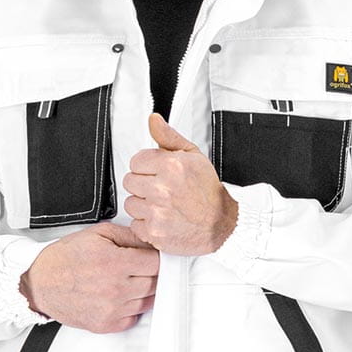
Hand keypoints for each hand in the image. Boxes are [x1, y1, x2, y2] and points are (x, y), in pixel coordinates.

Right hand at [20, 221, 158, 331]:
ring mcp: (112, 309)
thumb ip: (129, 235)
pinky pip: (134, 318)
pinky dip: (132, 307)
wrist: (40, 283)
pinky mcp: (106, 324)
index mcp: (115, 262)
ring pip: (148, 301)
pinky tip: (120, 296)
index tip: (151, 256)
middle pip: (155, 283)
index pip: (157, 263)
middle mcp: (116, 288)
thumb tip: (150, 242)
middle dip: (151, 273)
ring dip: (144, 290)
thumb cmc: (65, 258)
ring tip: (127, 280)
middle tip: (139, 267)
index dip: (156, 257)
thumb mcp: (98, 233)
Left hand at [123, 112, 238, 255]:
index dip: (147, 167)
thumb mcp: (193, 156)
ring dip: (143, 205)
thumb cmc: (208, 191)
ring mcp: (157, 212)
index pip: (135, 161)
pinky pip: (135, 224)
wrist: (222, 223)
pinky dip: (146, 224)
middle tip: (161, 190)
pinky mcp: (154, 232)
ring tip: (163, 205)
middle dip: (143, 185)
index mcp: (171, 166)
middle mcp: (162, 188)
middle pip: (129, 181)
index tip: (157, 173)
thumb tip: (153, 120)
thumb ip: (169, 137)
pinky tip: (162, 219)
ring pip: (130, 204)